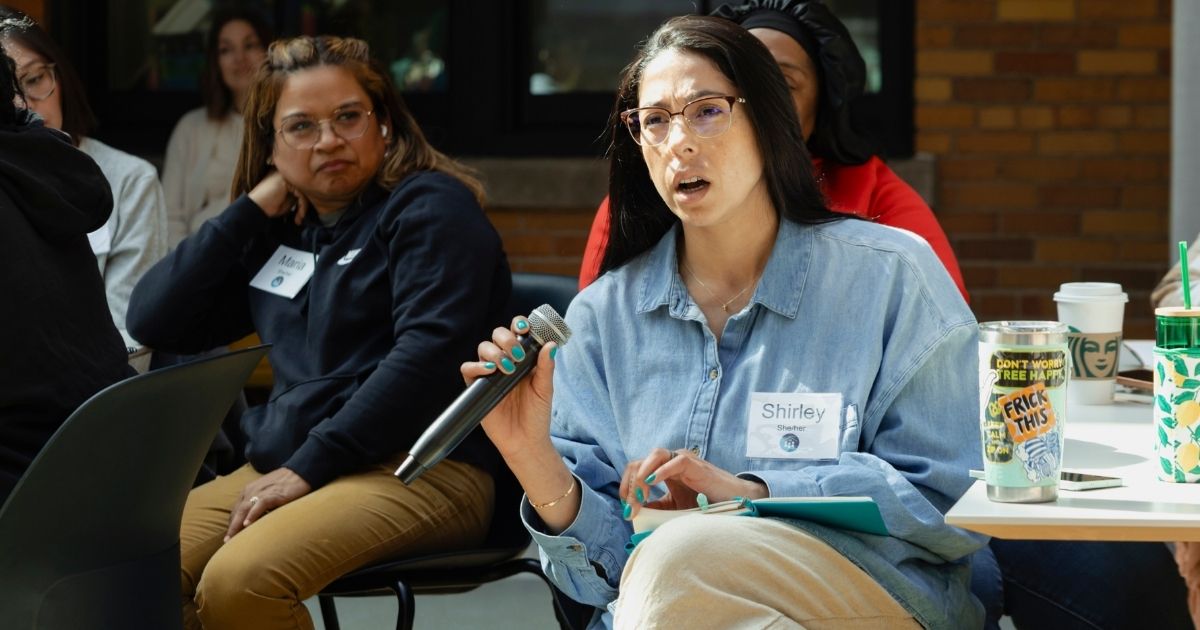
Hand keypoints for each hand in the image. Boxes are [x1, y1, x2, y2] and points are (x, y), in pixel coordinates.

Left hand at [224, 467, 311, 541]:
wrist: (301, 472)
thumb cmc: (286, 484)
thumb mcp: (267, 493)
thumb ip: (259, 503)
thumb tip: (256, 520)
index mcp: (249, 490)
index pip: (236, 510)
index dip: (232, 524)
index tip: (230, 537)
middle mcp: (251, 490)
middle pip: (237, 511)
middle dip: (231, 528)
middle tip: (226, 542)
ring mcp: (261, 492)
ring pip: (244, 510)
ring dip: (237, 525)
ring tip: (232, 538)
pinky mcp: (273, 494)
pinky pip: (259, 505)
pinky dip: (252, 515)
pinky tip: (247, 524)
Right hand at [247, 170, 308, 225]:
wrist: (255, 208)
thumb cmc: (268, 206)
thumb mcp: (287, 201)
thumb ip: (297, 196)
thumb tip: (310, 197)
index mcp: (283, 177)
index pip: (300, 188)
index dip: (302, 203)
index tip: (300, 216)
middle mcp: (284, 174)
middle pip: (303, 189)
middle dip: (303, 205)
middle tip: (300, 218)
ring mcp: (284, 176)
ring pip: (303, 192)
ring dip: (303, 208)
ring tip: (299, 218)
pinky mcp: (285, 181)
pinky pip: (301, 194)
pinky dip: (302, 207)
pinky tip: (298, 216)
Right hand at [461, 316, 556, 458]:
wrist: (525, 441)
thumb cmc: (537, 415)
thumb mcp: (545, 390)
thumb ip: (546, 367)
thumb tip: (550, 345)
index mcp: (523, 358)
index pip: (516, 332)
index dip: (518, 324)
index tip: (524, 328)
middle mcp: (505, 361)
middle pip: (497, 335)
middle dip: (506, 339)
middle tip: (517, 355)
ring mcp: (489, 373)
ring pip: (483, 348)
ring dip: (494, 352)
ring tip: (507, 368)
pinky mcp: (476, 387)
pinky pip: (468, 369)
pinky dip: (476, 366)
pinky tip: (490, 371)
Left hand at [619, 448, 767, 520]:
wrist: (733, 501)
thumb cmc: (705, 503)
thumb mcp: (674, 508)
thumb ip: (656, 506)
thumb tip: (636, 512)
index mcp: (662, 470)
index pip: (635, 471)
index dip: (626, 488)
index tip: (628, 510)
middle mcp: (669, 461)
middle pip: (639, 463)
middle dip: (630, 485)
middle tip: (631, 508)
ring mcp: (681, 460)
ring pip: (653, 457)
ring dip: (642, 477)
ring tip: (640, 497)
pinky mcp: (694, 464)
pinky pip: (674, 461)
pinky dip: (660, 471)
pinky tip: (652, 483)